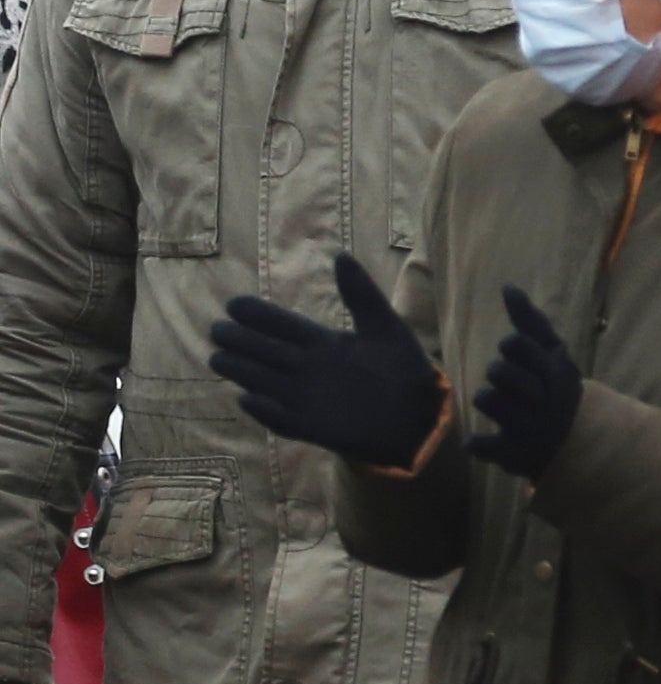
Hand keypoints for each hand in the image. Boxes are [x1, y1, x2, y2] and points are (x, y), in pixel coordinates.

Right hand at [206, 254, 441, 467]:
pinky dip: (266, 412)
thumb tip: (340, 254)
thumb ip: (361, 294)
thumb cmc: (403, 369)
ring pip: (265, 383)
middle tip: (217, 330)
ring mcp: (307, 399)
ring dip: (242, 372)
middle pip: (265, 352)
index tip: (234, 304)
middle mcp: (308, 369)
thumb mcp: (385, 327)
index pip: (283, 326)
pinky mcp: (313, 428)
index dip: (258, 315)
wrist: (420, 416)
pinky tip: (248, 400)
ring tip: (218, 359)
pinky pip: (283, 421)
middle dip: (240, 341)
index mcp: (322, 343)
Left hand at [466, 287, 583, 478]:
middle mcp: (544, 399)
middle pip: (498, 371)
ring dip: (488, 400)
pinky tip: (479, 442)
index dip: (511, 348)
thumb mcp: (552, 354)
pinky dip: (477, 444)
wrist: (577, 443)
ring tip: (504, 407)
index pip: (516, 344)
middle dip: (499, 374)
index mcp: (554, 371)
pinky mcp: (515, 455)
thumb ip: (530, 322)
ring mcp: (530, 428)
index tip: (517, 355)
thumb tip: (507, 287)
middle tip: (510, 383)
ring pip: (486, 399)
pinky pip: (482, 444)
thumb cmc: (554, 388)